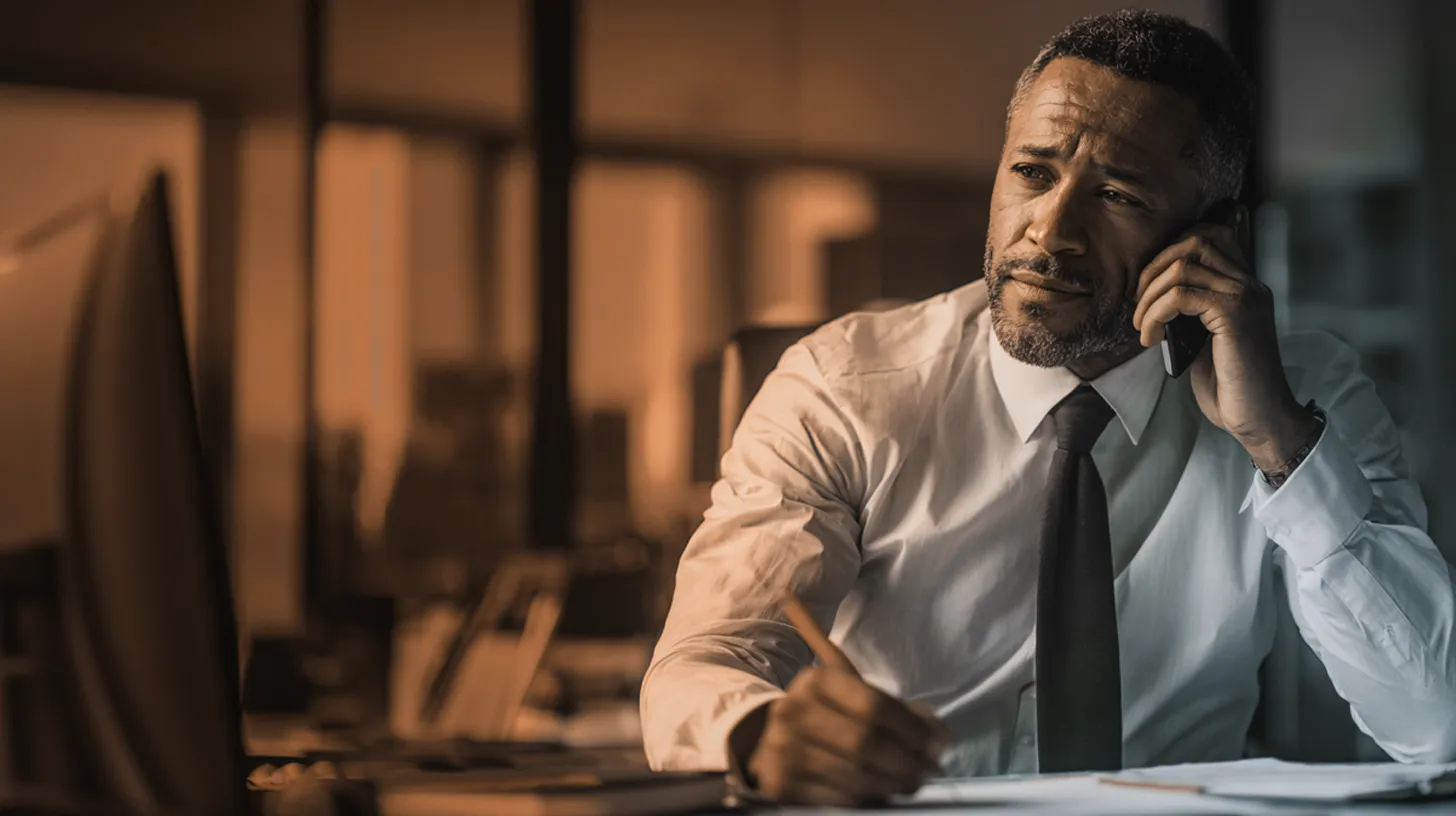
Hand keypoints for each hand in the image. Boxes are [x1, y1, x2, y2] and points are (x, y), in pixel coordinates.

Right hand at [740, 666, 950, 805]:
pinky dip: (867, 798)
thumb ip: (899, 712)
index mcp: (818, 681)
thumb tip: (940, 736)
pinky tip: (881, 793)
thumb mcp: (856, 700)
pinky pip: (838, 798)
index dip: (913, 729)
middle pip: (865, 742)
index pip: (875, 706)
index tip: (938, 744)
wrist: (775, 739)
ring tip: (912, 783)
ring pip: (854, 775)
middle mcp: (794, 711)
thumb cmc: (829, 716)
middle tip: (928, 770)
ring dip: (893, 784)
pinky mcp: (780, 783)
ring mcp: (783, 749)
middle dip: (906, 761)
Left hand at [1132, 223, 1317, 467]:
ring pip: (1182, 266)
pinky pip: (1181, 295)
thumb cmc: (1229, 384)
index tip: (1149, 288)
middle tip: (1139, 306)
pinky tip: (1151, 339)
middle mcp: (1249, 283)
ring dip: (1149, 297)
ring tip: (1142, 327)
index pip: (1209, 236)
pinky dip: (1156, 314)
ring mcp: (1244, 296)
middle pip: (1194, 240)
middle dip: (1154, 268)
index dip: (1170, 252)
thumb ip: (1189, 311)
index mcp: (1244, 286)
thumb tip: (1152, 296)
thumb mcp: (1203, 338)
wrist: (1257, 416)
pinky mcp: (1233, 315)